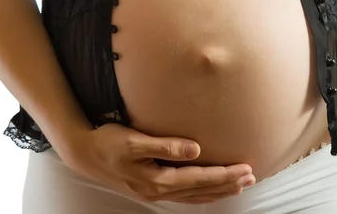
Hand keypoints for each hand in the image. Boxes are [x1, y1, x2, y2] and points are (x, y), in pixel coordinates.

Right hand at [55, 123, 255, 203]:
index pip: (200, 179)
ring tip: (239, 185)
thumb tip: (195, 149)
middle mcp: (158, 190)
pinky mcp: (151, 187)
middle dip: (228, 184)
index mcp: (157, 179)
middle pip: (202, 190)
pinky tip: (209, 190)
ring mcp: (154, 191)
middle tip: (251, 177)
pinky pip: (184, 195)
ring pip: (195, 195)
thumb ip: (166, 146)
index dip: (224, 175)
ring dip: (218, 190)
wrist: (84, 154)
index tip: (246, 168)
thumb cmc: (108, 142)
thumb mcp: (134, 141)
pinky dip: (202, 193)